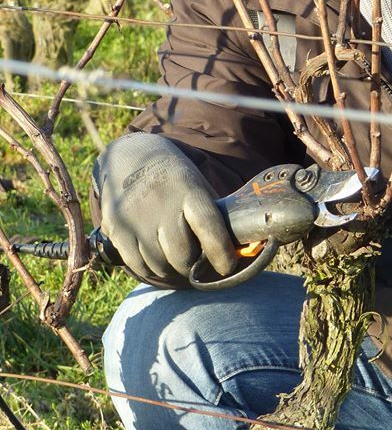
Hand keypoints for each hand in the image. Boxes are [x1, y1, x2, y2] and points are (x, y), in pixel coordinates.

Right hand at [93, 132, 236, 285]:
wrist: (130, 158)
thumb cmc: (174, 179)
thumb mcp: (197, 185)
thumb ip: (212, 216)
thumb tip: (237, 251)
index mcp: (188, 189)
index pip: (208, 225)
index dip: (221, 252)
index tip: (228, 267)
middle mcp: (161, 204)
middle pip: (182, 255)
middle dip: (193, 267)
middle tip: (198, 266)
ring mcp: (136, 218)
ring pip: (160, 266)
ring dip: (172, 271)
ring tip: (178, 261)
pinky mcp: (116, 230)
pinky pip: (138, 267)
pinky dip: (151, 270)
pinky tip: (158, 260)